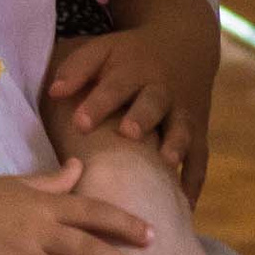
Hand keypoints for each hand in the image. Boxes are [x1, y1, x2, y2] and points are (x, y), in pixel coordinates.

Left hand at [44, 27, 208, 201]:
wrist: (184, 46)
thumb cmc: (130, 57)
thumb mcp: (103, 51)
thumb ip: (78, 69)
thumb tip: (53, 91)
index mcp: (134, 71)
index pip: (115, 86)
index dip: (98, 103)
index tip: (79, 122)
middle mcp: (162, 91)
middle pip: (153, 103)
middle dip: (142, 117)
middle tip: (128, 133)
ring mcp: (184, 113)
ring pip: (182, 130)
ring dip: (176, 145)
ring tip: (166, 164)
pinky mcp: (198, 133)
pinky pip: (200, 159)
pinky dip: (194, 182)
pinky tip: (184, 207)